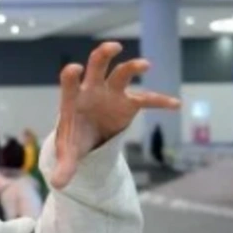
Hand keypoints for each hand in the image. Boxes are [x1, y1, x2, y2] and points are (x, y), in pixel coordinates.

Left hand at [51, 41, 179, 188]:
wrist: (88, 137)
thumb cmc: (74, 139)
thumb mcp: (69, 154)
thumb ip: (64, 167)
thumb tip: (57, 185)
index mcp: (73, 99)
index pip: (69, 84)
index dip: (71, 76)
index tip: (74, 69)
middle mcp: (93, 90)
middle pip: (97, 66)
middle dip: (103, 55)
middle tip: (112, 47)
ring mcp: (112, 93)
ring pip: (123, 74)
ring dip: (133, 67)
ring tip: (145, 64)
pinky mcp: (128, 102)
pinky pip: (147, 98)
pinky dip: (160, 100)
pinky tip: (175, 104)